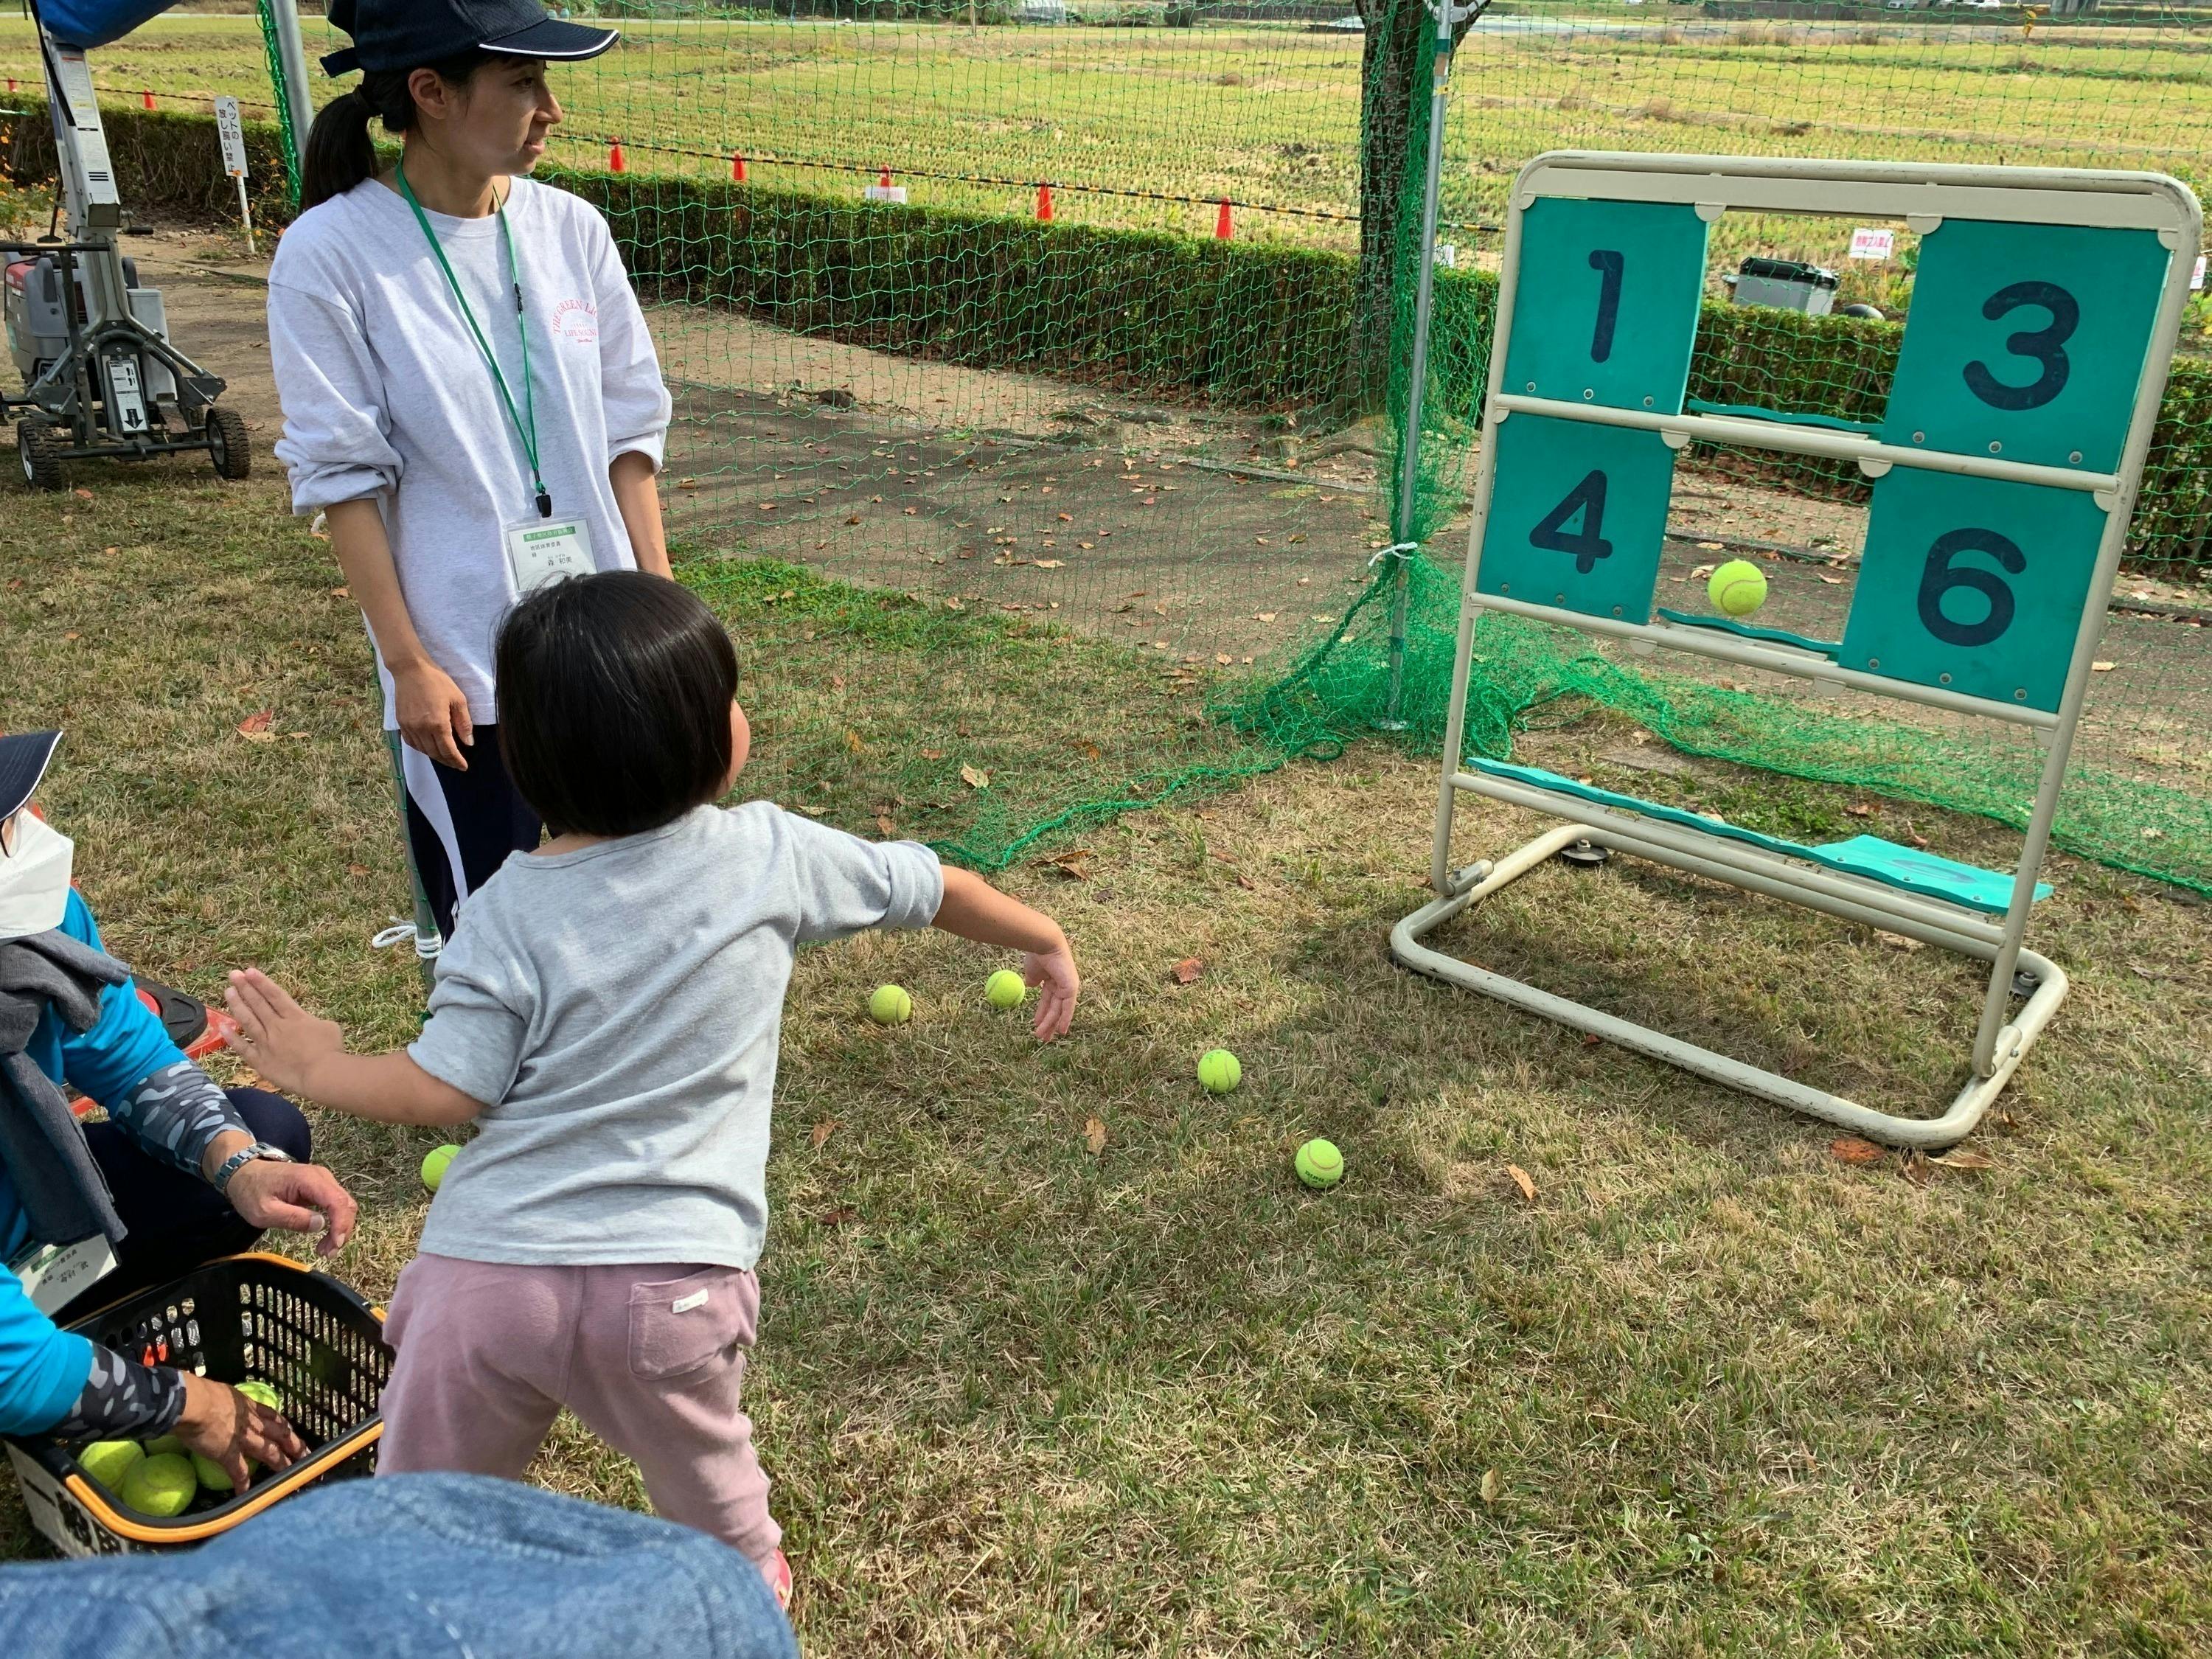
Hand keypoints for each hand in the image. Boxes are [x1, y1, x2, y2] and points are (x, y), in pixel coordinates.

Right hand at [174, 1372, 305, 1494]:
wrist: (193, 1403)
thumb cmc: (201, 1393)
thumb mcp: (222, 1393)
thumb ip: (226, 1401)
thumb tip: (220, 1402)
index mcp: (248, 1406)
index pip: (273, 1416)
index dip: (283, 1426)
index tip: (292, 1432)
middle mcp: (252, 1422)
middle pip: (280, 1434)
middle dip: (294, 1444)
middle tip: (307, 1454)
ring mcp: (243, 1438)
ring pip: (270, 1451)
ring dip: (282, 1463)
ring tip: (293, 1474)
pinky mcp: (229, 1453)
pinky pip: (239, 1471)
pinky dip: (243, 1483)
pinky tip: (245, 1493)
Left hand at [224, 1156, 357, 1256]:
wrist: (244, 1173)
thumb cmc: (251, 1191)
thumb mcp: (264, 1211)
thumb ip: (292, 1218)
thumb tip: (320, 1225)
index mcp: (308, 1180)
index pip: (337, 1201)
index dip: (341, 1224)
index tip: (334, 1246)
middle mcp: (321, 1177)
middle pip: (346, 1203)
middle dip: (343, 1230)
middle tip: (328, 1253)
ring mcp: (322, 1181)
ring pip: (344, 1205)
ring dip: (340, 1228)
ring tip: (324, 1248)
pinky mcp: (320, 1188)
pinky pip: (336, 1205)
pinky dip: (335, 1222)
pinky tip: (325, 1235)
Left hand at [225, 968, 345, 1099]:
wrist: (322, 1074)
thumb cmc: (331, 1050)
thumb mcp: (329, 1027)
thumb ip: (313, 1022)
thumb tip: (308, 1022)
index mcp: (295, 1017)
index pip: (275, 995)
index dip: (261, 982)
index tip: (249, 971)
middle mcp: (277, 1027)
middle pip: (258, 1004)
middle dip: (245, 987)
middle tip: (233, 975)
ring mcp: (266, 1044)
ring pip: (248, 1021)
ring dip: (237, 1005)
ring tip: (228, 991)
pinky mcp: (261, 1061)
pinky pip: (243, 1048)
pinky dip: (232, 1038)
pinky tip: (223, 1026)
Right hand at [393, 658, 472, 770]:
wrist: (411, 669)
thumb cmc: (437, 681)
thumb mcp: (458, 699)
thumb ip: (464, 723)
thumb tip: (468, 743)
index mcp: (438, 724)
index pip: (448, 750)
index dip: (456, 761)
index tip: (464, 767)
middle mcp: (421, 729)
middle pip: (435, 753)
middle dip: (447, 761)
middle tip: (456, 764)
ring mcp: (409, 727)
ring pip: (423, 750)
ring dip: (435, 756)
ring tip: (445, 757)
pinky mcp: (401, 722)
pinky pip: (411, 742)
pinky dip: (421, 748)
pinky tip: (428, 747)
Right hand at [1023, 939, 1079, 1041]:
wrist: (1043, 943)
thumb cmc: (1036, 955)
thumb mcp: (1032, 971)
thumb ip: (1033, 980)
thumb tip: (1031, 986)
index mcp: (1052, 979)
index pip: (1048, 1000)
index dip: (1042, 1012)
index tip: (1036, 1024)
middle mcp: (1062, 984)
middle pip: (1055, 1008)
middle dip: (1048, 1022)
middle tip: (1042, 1037)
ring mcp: (1068, 986)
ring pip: (1059, 1010)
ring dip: (1051, 1024)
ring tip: (1043, 1038)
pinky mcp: (1071, 987)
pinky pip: (1067, 1007)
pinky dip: (1065, 1019)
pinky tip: (1061, 1031)